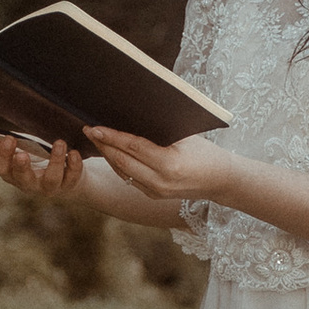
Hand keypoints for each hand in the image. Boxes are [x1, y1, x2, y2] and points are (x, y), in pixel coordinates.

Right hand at [0, 129, 87, 200]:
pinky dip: (75, 165)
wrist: (66, 174)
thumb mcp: (19, 149)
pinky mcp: (69, 184)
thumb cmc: (37, 159)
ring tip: (60, 143)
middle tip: (23, 154)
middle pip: (23, 179)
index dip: (3, 156)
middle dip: (22, 167)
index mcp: (14, 174)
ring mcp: (51, 187)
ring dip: (56, 161)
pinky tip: (75, 152)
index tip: (9, 139)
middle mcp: (30, 184)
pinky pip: (73, 177)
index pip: (2, 169)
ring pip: (52, 179)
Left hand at [86, 125, 233, 206]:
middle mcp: (160, 181)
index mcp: (169, 164)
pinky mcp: (154, 195)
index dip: (111, 136)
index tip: (95, 126)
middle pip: (122, 161)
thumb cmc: (206, 151)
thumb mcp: (186, 137)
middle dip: (103, 144)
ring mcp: (156, 191)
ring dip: (107, 155)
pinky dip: (118, 164)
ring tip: (95, 138)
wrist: (220, 180)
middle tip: (88, 129)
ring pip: (122, 172)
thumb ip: (161, 129)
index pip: (133, 147)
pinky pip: (129, 178)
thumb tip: (132, 113)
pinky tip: (110, 152)